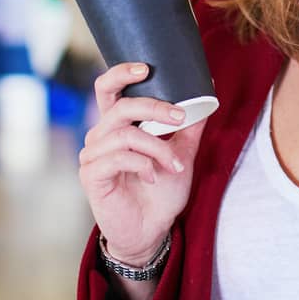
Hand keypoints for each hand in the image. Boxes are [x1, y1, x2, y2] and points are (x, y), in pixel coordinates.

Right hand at [78, 61, 208, 263]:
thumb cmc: (161, 192)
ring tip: (174, 166)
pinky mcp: (92, 176)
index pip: (108, 89)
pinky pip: (118, 158)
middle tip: (180, 119)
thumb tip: (207, 94)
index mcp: (117, 125)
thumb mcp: (182, 153)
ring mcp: (93, 156)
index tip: (146, 68)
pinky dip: (142, 165)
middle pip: (122, 106)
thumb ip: (190, 126)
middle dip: (155, 109)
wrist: (151, 231)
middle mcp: (100, 135)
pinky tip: (152, 178)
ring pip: (125, 134)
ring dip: (157, 148)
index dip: (121, 73)